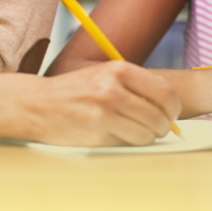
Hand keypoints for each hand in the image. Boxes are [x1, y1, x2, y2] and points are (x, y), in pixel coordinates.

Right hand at [21, 60, 180, 146]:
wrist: (38, 104)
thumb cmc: (74, 91)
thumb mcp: (103, 75)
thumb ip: (133, 85)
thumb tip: (168, 103)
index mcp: (118, 69)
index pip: (164, 91)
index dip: (173, 107)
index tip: (171, 113)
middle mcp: (112, 87)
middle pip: (159, 114)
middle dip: (164, 125)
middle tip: (159, 128)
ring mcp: (105, 111)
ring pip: (148, 132)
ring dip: (148, 136)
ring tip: (136, 131)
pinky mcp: (97, 131)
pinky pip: (129, 141)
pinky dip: (129, 141)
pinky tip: (117, 134)